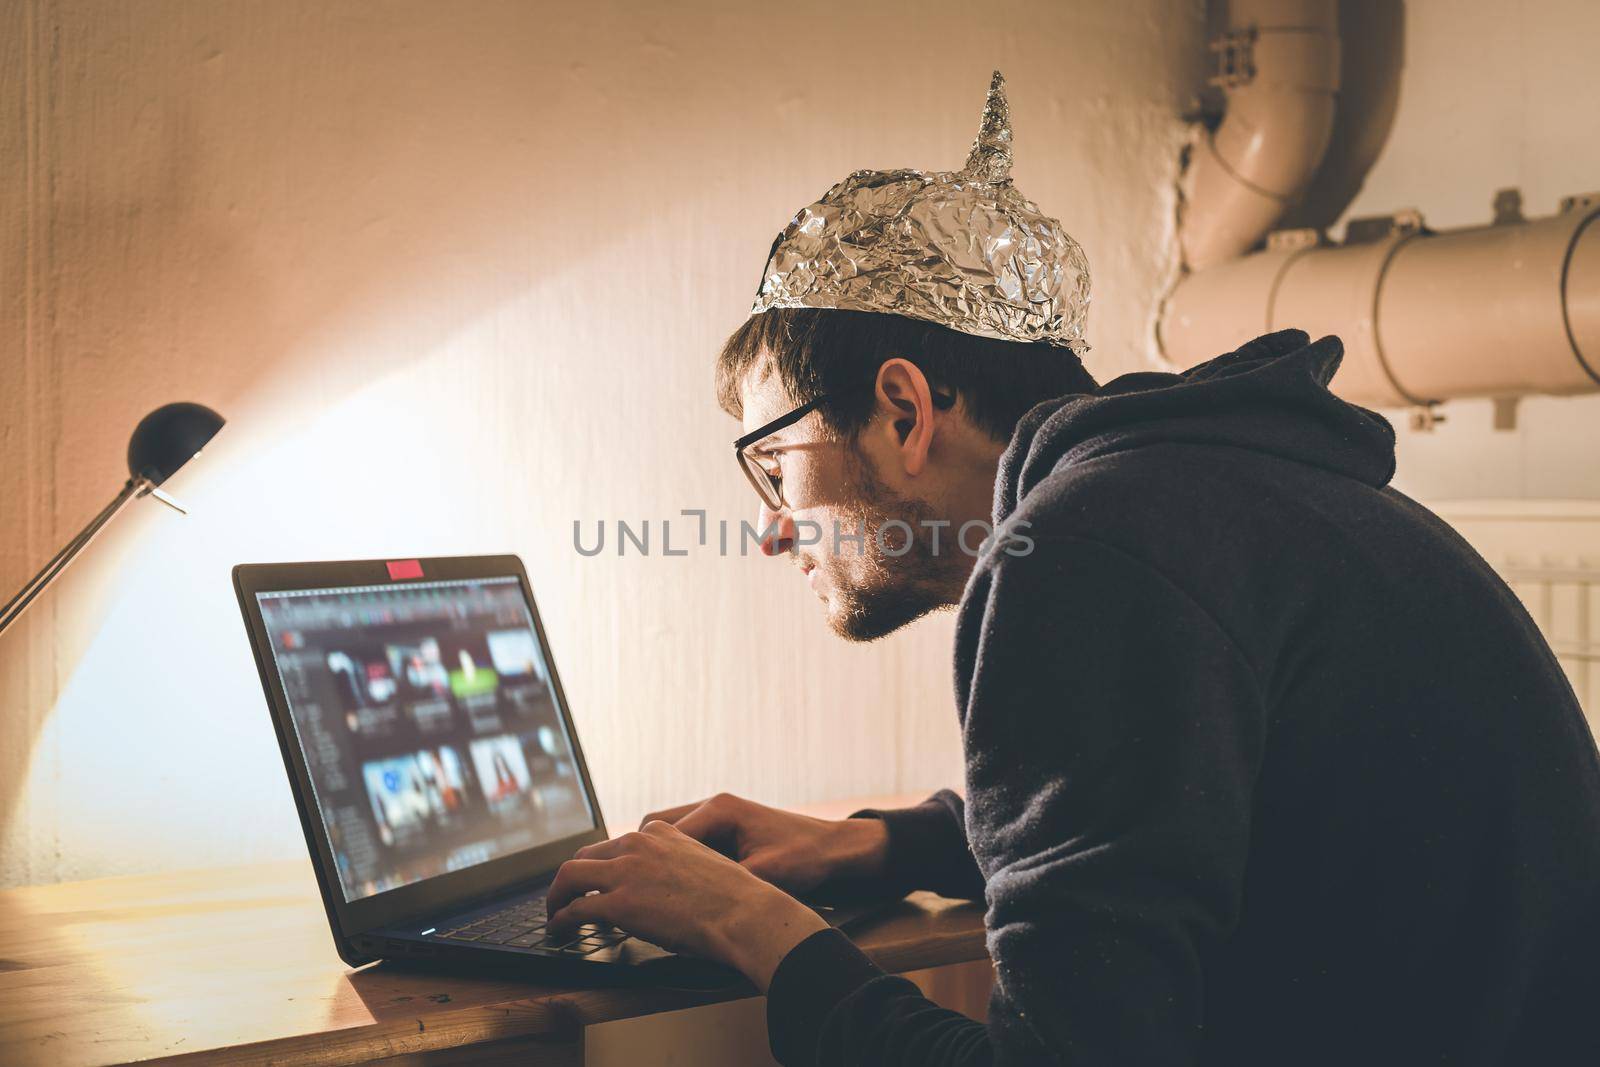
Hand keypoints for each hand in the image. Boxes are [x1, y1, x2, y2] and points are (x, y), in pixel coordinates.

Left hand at [545, 820, 827, 990]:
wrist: (744, 913)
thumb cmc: (735, 899)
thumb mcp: (704, 865)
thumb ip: (677, 866)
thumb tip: (664, 889)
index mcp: (661, 834)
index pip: (616, 843)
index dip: (602, 865)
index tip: (597, 880)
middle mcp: (639, 845)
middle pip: (586, 855)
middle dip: (571, 878)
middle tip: (566, 897)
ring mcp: (627, 872)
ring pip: (570, 875)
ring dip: (556, 896)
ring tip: (554, 914)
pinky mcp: (619, 903)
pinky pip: (575, 909)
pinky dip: (561, 920)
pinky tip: (560, 930)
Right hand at [639, 793, 889, 893]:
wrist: (835, 849)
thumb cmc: (806, 857)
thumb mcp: (765, 874)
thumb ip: (725, 882)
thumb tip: (687, 903)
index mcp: (719, 810)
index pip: (661, 833)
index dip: (645, 863)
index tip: (634, 891)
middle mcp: (713, 807)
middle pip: (654, 828)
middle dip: (643, 859)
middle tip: (635, 892)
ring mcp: (717, 818)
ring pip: (667, 835)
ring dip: (658, 860)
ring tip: (651, 893)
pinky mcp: (724, 832)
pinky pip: (686, 843)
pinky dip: (676, 862)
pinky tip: (677, 889)